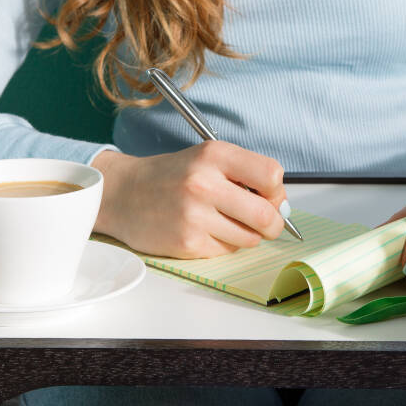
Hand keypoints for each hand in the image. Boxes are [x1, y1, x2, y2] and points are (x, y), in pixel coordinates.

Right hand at [91, 142, 286, 257]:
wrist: (123, 194)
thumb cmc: (171, 177)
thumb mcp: (206, 160)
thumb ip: (245, 176)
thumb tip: (282, 208)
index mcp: (214, 155)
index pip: (271, 175)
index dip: (276, 191)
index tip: (268, 196)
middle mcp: (204, 183)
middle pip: (266, 215)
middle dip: (272, 223)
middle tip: (264, 223)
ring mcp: (195, 215)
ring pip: (250, 238)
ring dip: (245, 235)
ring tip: (223, 222)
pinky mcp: (188, 242)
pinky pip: (227, 250)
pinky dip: (223, 244)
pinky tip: (204, 230)